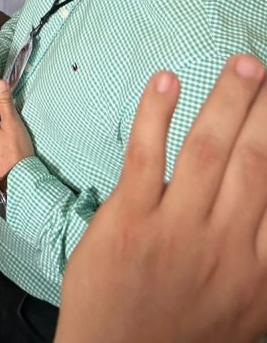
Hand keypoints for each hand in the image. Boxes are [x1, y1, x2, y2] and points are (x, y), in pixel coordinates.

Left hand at [56, 55, 266, 342]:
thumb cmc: (181, 336)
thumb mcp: (248, 314)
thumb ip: (264, 259)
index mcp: (260, 273)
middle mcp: (227, 248)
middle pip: (256, 161)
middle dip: (264, 109)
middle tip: (263, 69)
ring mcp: (176, 231)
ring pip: (209, 150)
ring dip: (227, 100)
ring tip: (243, 65)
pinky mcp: (127, 220)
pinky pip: (146, 155)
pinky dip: (157, 113)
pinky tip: (166, 81)